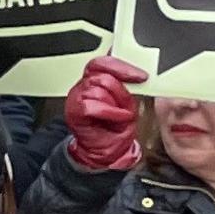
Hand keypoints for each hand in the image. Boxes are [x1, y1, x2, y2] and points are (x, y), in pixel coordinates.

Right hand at [59, 55, 146, 171]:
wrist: (104, 151)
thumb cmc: (115, 127)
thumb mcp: (127, 102)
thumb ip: (127, 86)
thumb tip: (137, 75)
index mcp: (96, 79)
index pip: (104, 62)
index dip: (122, 67)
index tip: (140, 76)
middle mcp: (84, 85)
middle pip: (102, 75)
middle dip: (121, 90)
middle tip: (127, 104)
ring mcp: (76, 97)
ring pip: (98, 89)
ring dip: (116, 104)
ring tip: (119, 115)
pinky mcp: (74, 110)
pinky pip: (93, 105)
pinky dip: (110, 113)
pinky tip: (116, 118)